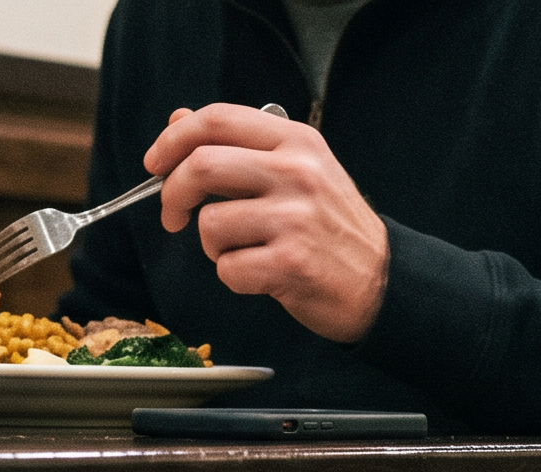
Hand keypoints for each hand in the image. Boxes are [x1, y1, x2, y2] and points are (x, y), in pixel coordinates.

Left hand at [144, 103, 389, 343]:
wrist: (383, 282)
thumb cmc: (335, 230)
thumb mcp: (299, 171)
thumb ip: (242, 148)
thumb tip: (180, 123)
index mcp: (296, 142)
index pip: (216, 120)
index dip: (173, 138)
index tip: (156, 162)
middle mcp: (296, 173)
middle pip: (202, 165)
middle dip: (172, 193)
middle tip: (172, 215)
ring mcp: (295, 219)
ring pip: (211, 224)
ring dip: (211, 246)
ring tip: (238, 252)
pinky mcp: (291, 264)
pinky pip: (229, 270)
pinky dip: (232, 278)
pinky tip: (258, 276)